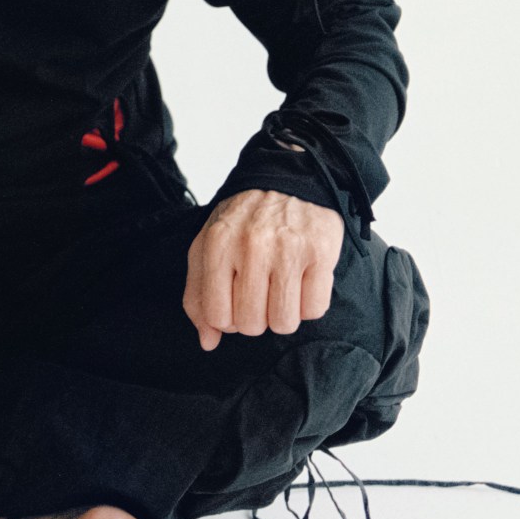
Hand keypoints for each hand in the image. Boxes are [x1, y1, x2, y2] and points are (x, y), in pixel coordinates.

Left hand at [182, 188, 342, 350]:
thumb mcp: (209, 245)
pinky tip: (302, 282)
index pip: (217, 315)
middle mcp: (252, 246)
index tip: (235, 302)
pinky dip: (309, 305)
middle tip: (261, 293)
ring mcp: (288, 249)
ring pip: (284, 322)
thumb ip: (198, 294)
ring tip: (281, 289)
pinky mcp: (321, 252)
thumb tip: (207, 341)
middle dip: (255, 318)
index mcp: (218, 243)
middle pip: (251, 324)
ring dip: (282, 315)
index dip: (227, 319)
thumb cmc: (245, 218)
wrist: (291, 177)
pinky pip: (314, 310)